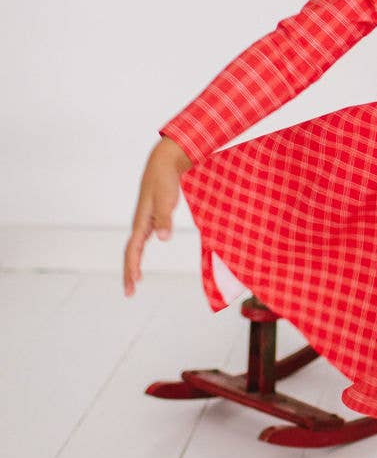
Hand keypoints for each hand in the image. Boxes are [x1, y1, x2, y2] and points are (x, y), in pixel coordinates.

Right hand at [123, 138, 193, 295]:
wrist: (163, 164)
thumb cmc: (165, 181)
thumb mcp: (167, 200)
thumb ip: (165, 220)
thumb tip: (162, 239)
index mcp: (141, 222)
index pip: (133, 251)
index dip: (132, 268)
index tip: (134, 284)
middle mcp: (139, 224)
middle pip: (130, 253)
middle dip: (128, 273)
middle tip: (129, 293)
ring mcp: (143, 222)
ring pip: (134, 248)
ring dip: (132, 266)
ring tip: (133, 282)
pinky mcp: (150, 219)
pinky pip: (140, 242)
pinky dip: (138, 254)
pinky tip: (140, 262)